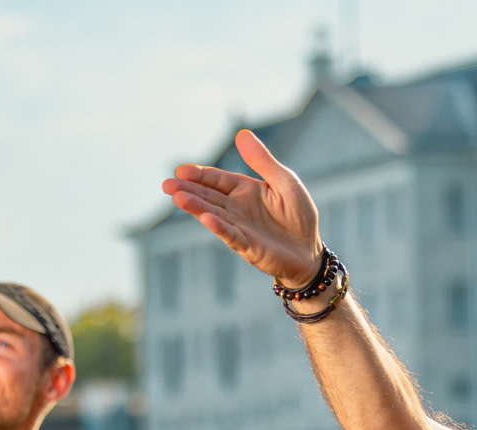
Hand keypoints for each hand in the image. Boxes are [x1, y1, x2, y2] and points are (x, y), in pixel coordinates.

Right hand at [163, 130, 322, 287]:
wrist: (309, 250)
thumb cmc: (298, 215)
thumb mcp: (284, 181)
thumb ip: (262, 161)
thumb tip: (241, 133)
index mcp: (243, 190)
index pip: (216, 179)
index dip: (199, 174)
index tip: (180, 170)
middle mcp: (235, 208)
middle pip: (207, 197)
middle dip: (187, 190)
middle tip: (166, 185)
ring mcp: (239, 228)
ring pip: (213, 215)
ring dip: (196, 207)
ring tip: (178, 199)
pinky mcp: (248, 247)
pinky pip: (231, 235)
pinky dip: (219, 227)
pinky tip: (206, 219)